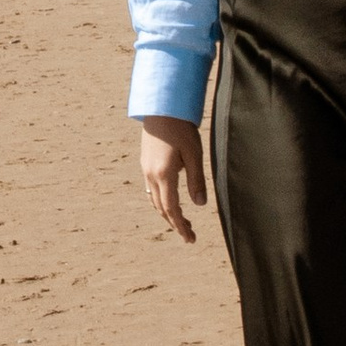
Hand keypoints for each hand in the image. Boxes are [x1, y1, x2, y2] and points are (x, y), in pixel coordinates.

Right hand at [139, 118, 208, 243]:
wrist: (161, 107)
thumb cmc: (181, 128)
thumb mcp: (194, 154)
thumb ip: (196, 180)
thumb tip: (200, 204)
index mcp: (164, 175)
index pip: (171, 209)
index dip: (180, 226)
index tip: (190, 238)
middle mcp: (151, 175)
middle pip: (161, 208)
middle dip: (175, 223)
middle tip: (189, 234)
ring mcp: (146, 168)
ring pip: (154, 199)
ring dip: (167, 212)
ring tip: (181, 220)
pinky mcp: (145, 162)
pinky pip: (151, 188)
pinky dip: (160, 200)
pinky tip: (170, 199)